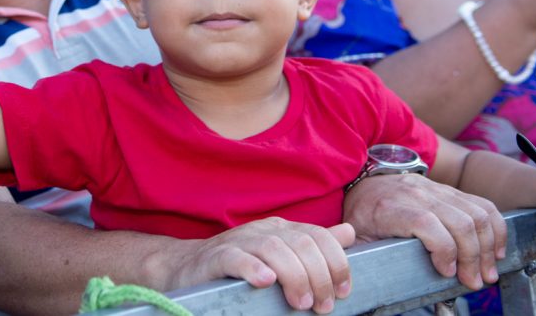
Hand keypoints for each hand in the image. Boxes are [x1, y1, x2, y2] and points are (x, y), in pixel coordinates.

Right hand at [163, 217, 353, 313]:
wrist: (187, 267)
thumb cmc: (239, 263)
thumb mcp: (281, 252)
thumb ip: (314, 244)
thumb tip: (348, 232)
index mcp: (281, 229)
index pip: (318, 236)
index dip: (336, 263)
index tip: (342, 292)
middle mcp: (262, 230)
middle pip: (301, 244)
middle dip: (319, 277)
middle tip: (321, 306)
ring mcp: (238, 241)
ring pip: (274, 248)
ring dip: (294, 276)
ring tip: (300, 302)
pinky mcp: (216, 257)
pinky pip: (236, 258)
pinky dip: (253, 268)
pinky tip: (265, 282)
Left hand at [343, 174, 505, 290]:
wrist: (366, 181)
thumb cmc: (362, 212)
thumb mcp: (357, 235)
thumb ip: (368, 253)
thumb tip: (374, 276)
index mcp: (389, 207)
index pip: (425, 223)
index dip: (443, 249)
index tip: (448, 272)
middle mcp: (415, 194)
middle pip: (458, 221)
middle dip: (472, 257)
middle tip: (473, 281)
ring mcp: (435, 189)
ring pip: (475, 213)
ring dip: (487, 246)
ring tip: (486, 271)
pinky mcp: (448, 189)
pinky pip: (482, 204)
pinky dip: (495, 228)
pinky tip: (494, 248)